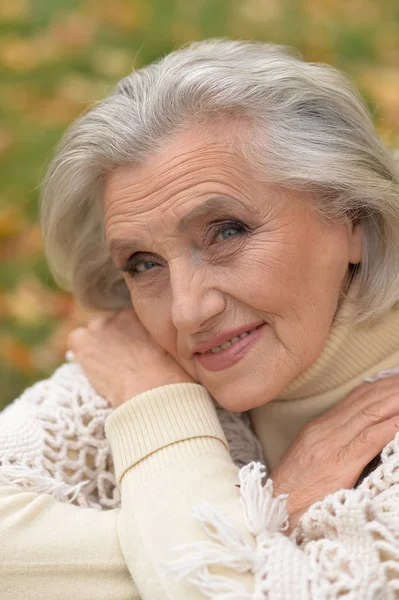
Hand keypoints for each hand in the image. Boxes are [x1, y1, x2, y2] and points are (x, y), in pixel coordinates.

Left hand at [67, 309, 194, 407]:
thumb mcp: (175, 349)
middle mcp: (120, 313)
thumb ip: (165, 339)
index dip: (131, 341)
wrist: (153, 392)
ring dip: (99, 350)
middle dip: (114, 343)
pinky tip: (95, 371)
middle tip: (123, 365)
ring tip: (110, 371)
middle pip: (111, 328)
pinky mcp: (82, 339)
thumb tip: (163, 348)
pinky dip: (82, 355)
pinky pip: (77, 343)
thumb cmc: (172, 377)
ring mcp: (99, 325)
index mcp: (144, 314)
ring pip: (93, 336)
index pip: (129, 323)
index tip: (135, 356)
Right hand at [269, 375, 398, 531]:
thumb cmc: (293, 494)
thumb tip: (356, 439)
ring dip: (395, 400)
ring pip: (370, 413)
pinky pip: (369, 439)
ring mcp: (331, 445)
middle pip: (365, 400)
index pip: (356, 398)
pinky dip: (390, 426)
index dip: (379, 386)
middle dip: (391, 388)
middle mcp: (325, 431)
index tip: (394, 380)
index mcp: (319, 429)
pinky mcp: (339, 464)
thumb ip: (332, 446)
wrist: (272, 511)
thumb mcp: (311, 462)